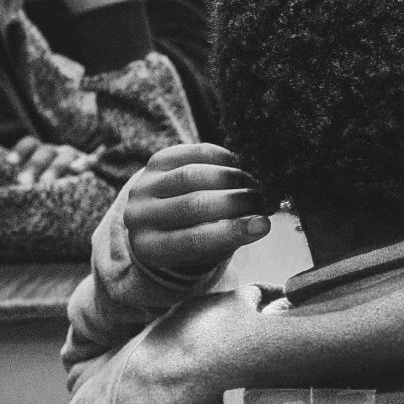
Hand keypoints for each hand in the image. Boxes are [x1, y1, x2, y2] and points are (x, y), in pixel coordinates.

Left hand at [7, 135, 94, 187]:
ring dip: (54, 169)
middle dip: (34, 166)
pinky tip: (79, 170)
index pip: (30, 143)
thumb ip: (11, 180)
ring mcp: (73, 159)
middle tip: (23, 182)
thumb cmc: (40, 189)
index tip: (9, 163)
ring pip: (64, 157)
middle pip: (45, 151)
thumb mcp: (26, 181)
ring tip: (46, 184)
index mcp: (39, 152)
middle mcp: (55, 152)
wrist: (74, 194)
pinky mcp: (88, 167)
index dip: (20, 151)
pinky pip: (89, 162)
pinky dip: (85, 163)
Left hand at [123, 143, 275, 276]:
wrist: (158, 218)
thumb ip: (230, 236)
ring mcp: (144, 185)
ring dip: (231, 179)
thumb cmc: (191, 239)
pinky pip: (191, 153)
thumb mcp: (205, 250)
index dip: (232, 231)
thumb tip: (263, 221)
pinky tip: (238, 166)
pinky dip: (220, 158)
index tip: (264, 224)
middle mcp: (139, 216)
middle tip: (263, 200)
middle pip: (194, 205)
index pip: (193, 240)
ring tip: (254, 185)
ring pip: (193, 176)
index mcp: (150, 248)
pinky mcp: (155, 161)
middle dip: (236, 201)